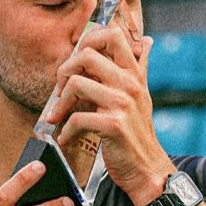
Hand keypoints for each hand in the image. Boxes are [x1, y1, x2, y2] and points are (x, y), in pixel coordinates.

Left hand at [46, 29, 174, 205]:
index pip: (113, 36)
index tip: (77, 63)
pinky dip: (65, 130)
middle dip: (66, 70)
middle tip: (62, 88)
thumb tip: (146, 40)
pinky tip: (65, 138)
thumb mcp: (142, 94)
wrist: (147, 168)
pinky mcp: (113, 125)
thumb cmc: (138, 131)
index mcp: (134, 74)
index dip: (88, 41)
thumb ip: (140, 66)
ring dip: (60, 102)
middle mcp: (130, 84)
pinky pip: (77, 118)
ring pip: (76, 84)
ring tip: (58, 115)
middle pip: (87, 55)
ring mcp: (122, 104)